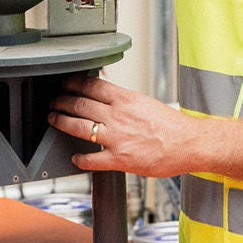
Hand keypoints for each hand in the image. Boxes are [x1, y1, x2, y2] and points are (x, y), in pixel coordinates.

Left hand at [49, 71, 189, 177]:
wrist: (189, 144)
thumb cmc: (172, 126)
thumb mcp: (146, 103)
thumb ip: (124, 102)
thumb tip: (109, 97)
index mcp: (126, 99)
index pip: (92, 86)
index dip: (73, 83)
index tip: (65, 83)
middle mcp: (118, 116)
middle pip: (80, 104)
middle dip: (62, 101)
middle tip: (54, 101)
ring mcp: (116, 138)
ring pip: (79, 127)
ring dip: (62, 122)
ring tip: (54, 120)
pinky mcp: (120, 159)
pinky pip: (92, 160)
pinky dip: (80, 159)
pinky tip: (75, 158)